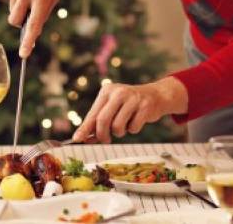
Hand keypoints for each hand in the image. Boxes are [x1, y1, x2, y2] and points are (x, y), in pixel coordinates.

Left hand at [72, 77, 187, 142]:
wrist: (155, 96)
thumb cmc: (128, 105)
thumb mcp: (111, 107)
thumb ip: (98, 121)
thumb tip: (82, 137)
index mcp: (106, 91)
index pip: (92, 114)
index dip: (84, 129)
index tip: (77, 139)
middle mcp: (118, 92)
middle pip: (102, 121)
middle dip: (102, 135)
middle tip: (106, 140)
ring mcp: (132, 98)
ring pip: (117, 127)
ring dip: (120, 132)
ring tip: (125, 125)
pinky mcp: (145, 106)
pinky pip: (133, 128)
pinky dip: (133, 129)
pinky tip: (136, 120)